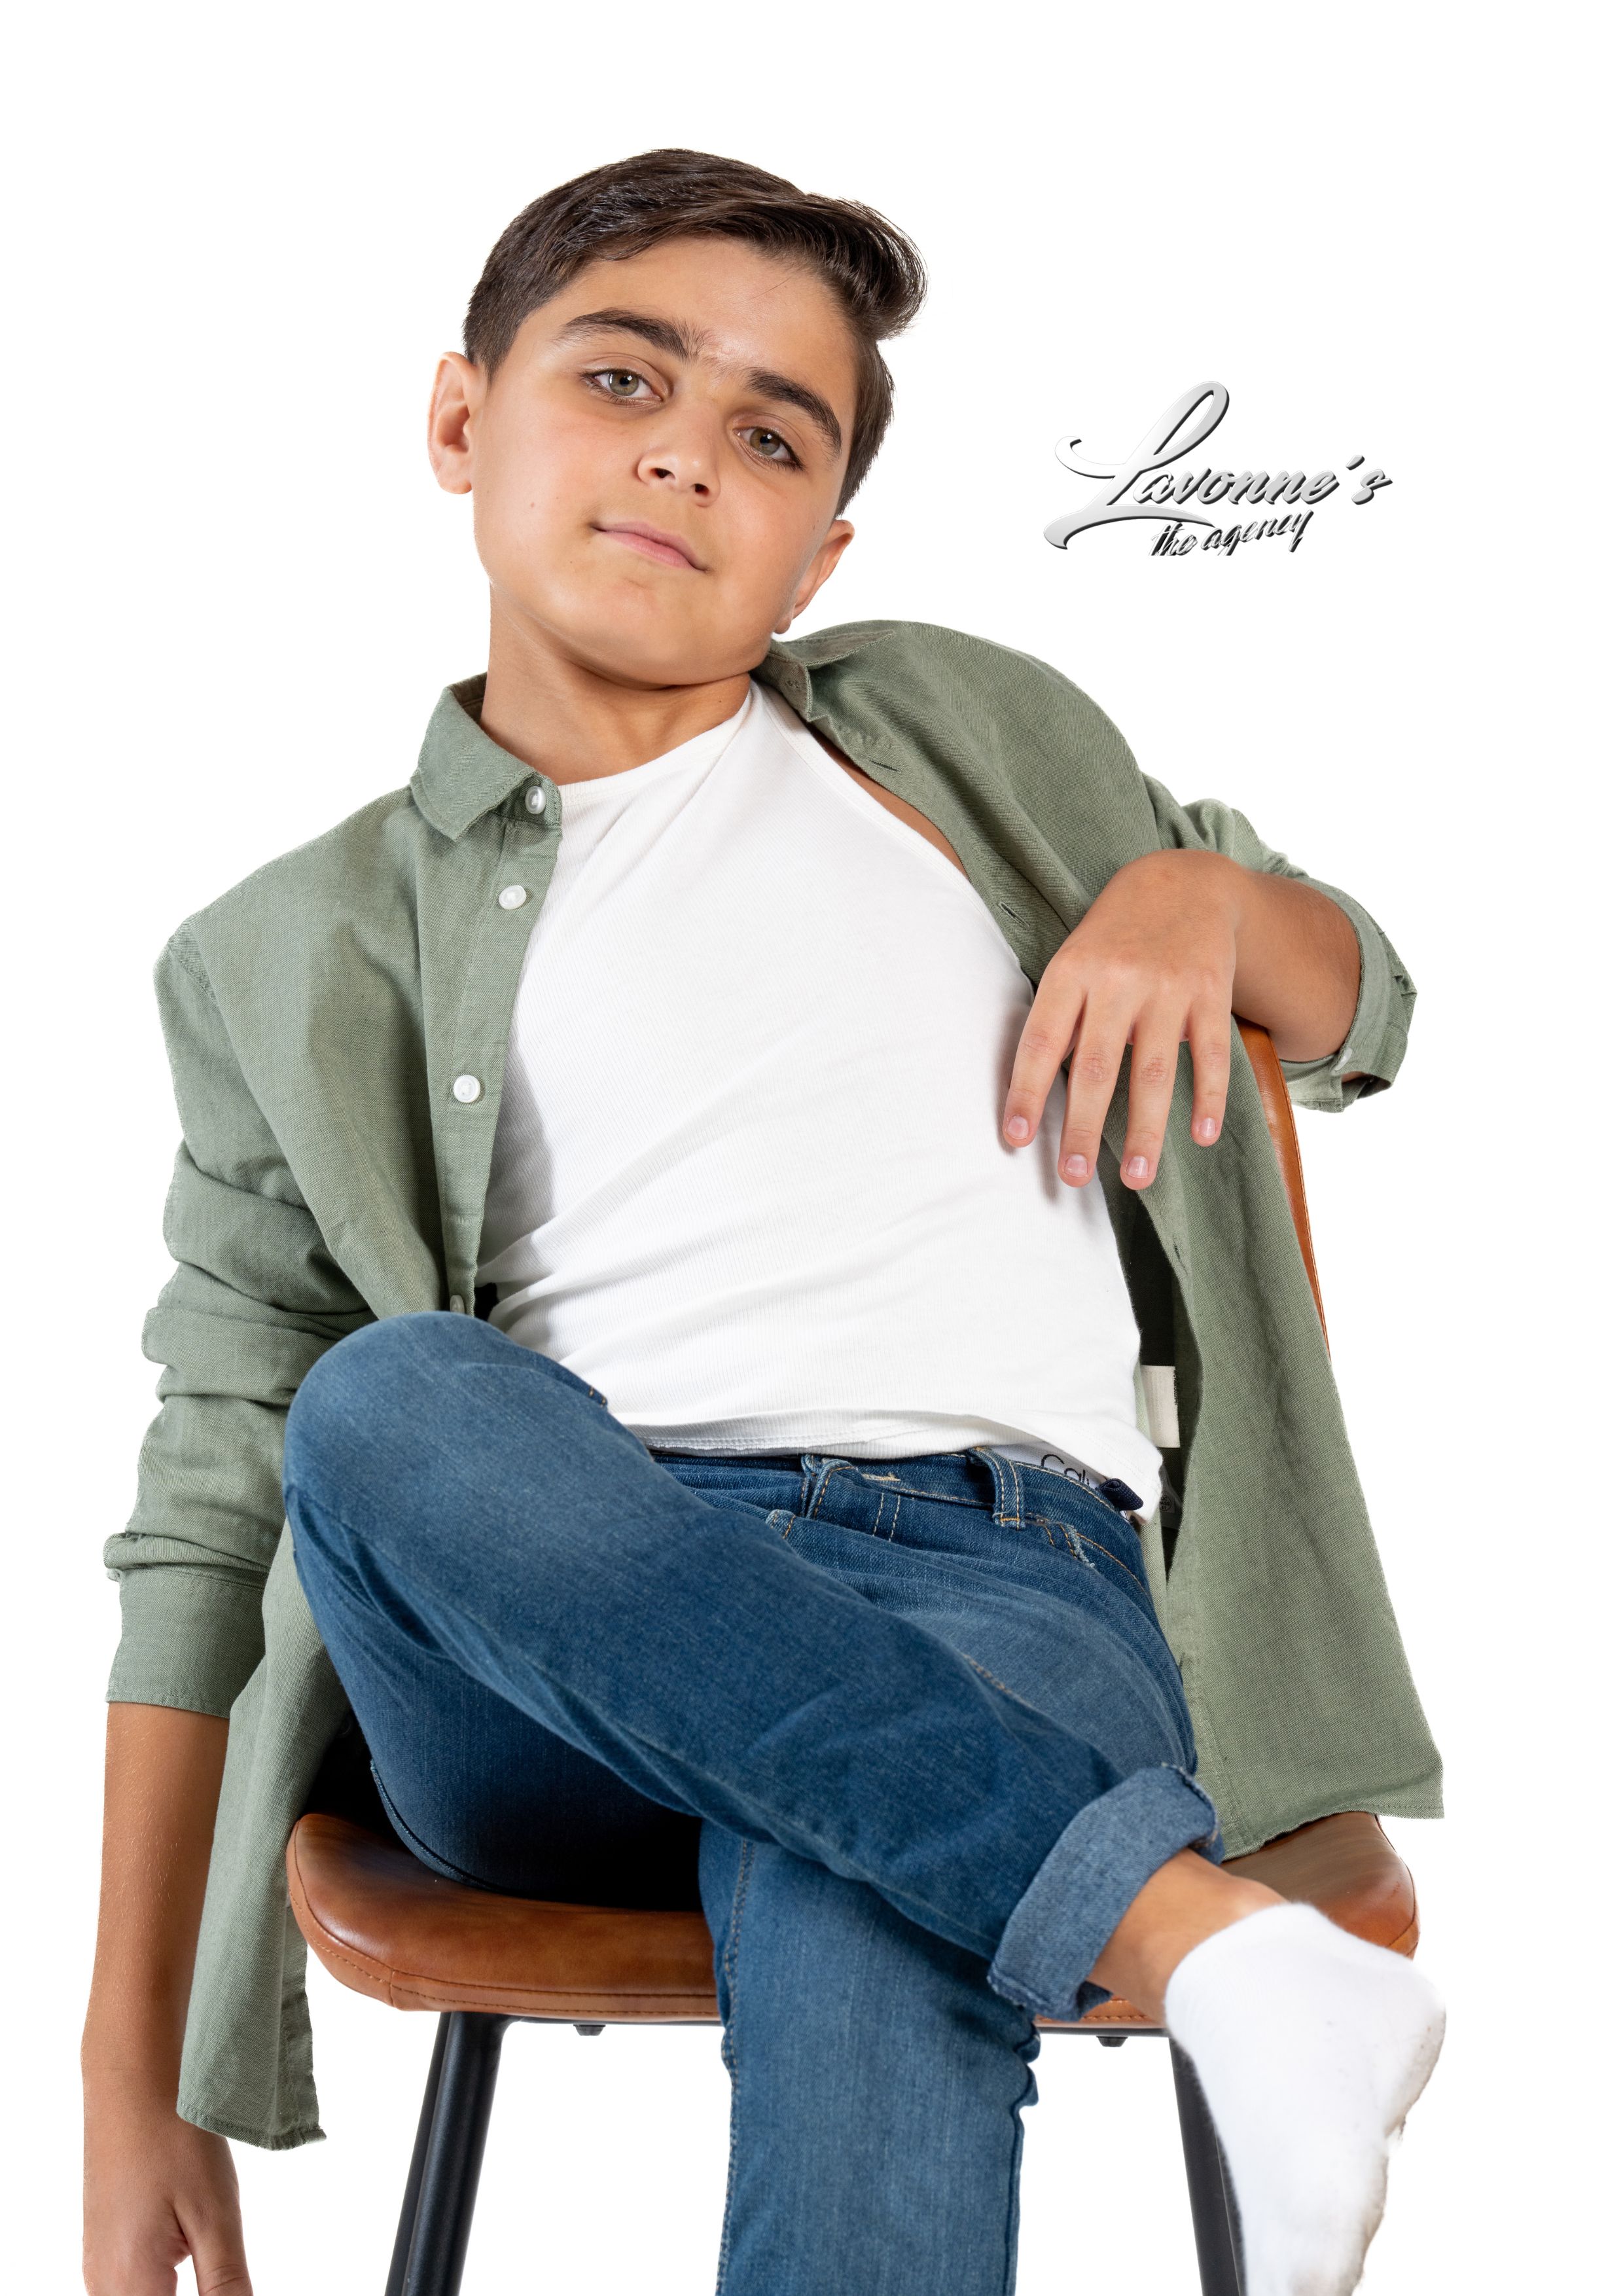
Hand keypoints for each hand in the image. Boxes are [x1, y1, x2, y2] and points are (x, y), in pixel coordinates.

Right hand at [83, 2070, 251, 2295]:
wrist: (132, 2082)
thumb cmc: (176, 2141)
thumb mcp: (216, 2217)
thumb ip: (226, 2286)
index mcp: (130, 2285)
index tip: (228, 2278)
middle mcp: (102, 2285)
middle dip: (196, 2293)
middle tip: (221, 2260)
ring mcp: (97, 2267)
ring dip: (176, 2291)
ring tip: (204, 2246)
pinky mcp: (101, 2248)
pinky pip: (129, 2287)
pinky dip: (160, 2283)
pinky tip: (186, 2248)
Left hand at [1001, 849, 1242, 1191]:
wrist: (1183, 882)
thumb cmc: (1113, 937)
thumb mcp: (1075, 963)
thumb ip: (1062, 1021)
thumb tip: (1040, 1092)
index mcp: (1072, 972)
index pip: (1041, 1042)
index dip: (1026, 1093)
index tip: (1015, 1140)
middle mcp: (1118, 978)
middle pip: (1097, 1067)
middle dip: (1084, 1129)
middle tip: (1073, 1177)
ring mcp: (1169, 986)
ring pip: (1155, 1072)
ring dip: (1147, 1132)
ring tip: (1139, 1178)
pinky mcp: (1212, 992)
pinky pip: (1211, 1054)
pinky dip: (1210, 1098)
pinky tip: (1202, 1136)